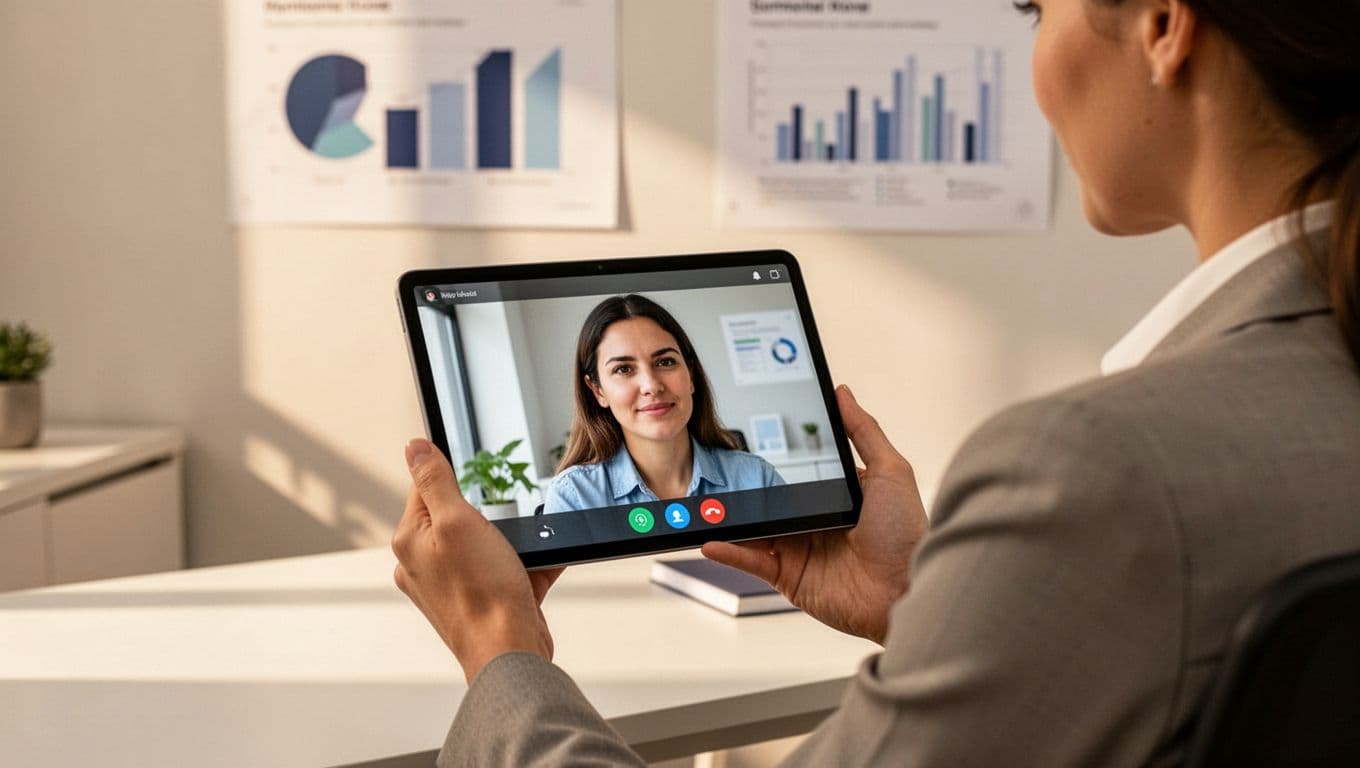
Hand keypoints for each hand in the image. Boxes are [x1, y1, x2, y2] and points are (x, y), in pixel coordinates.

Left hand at [392, 439, 564, 683]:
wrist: (510, 652)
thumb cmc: (483, 593)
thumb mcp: (457, 521)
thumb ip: (434, 480)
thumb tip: (413, 446)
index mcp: (410, 541)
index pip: (424, 488)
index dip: (455, 483)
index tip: (474, 495)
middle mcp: (423, 564)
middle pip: (458, 515)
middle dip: (490, 517)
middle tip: (500, 536)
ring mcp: (450, 584)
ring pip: (485, 542)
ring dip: (510, 543)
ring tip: (516, 559)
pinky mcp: (478, 599)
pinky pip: (503, 568)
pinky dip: (523, 565)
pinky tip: (535, 570)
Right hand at [702, 386, 926, 643]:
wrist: (905, 591)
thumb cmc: (906, 536)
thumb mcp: (890, 472)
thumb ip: (864, 431)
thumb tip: (843, 394)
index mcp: (839, 494)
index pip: (800, 470)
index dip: (777, 456)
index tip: (750, 436)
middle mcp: (817, 520)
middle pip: (772, 498)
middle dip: (746, 486)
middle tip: (718, 467)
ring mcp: (801, 549)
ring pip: (756, 528)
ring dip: (731, 516)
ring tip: (706, 502)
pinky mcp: (789, 576)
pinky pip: (752, 561)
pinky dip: (730, 551)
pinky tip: (712, 539)